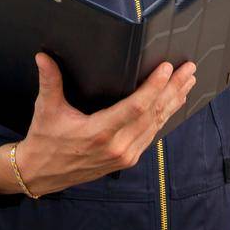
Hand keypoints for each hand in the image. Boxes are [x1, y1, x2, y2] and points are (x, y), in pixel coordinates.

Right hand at [0, 52, 196, 196]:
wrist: (41, 174)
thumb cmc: (45, 140)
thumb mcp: (46, 109)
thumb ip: (49, 81)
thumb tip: (43, 56)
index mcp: (99, 133)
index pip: (135, 107)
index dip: (154, 87)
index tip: (166, 68)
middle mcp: (117, 147)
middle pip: (153, 114)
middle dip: (173, 89)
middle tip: (188, 69)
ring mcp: (125, 156)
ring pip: (156, 125)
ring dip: (173, 101)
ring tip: (187, 81)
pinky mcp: (127, 160)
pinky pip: (151, 135)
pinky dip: (164, 117)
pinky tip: (173, 103)